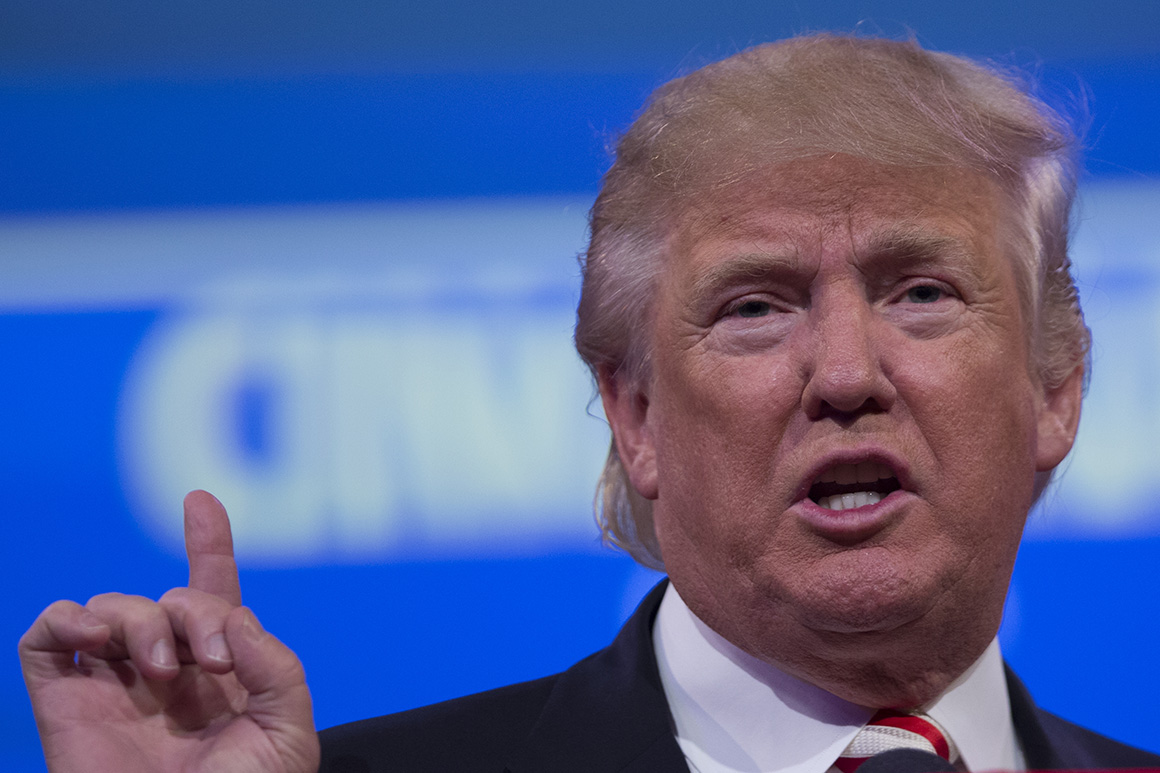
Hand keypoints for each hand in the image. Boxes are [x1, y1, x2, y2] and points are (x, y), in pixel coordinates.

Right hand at [19, 491, 319, 771]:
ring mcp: (113, 686)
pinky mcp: (64, 704)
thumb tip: (237, 621)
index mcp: (222, 673)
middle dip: (196, 612)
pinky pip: (46, 638)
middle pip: (172, 598)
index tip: (200, 501)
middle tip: (217, 661)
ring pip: (111, 607)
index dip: (208, 545)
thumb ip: (276, 664)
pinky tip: (96, 639)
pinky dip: (66, 620)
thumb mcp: (288, 730)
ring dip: (141, 618)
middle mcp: (168, 672)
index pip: (213, 596)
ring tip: (162, 667)